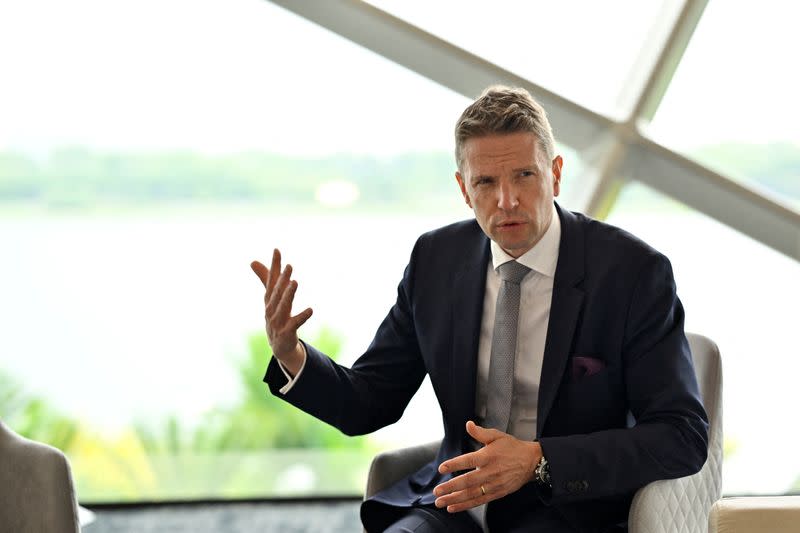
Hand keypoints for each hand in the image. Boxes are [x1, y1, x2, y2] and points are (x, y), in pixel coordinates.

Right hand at [251, 249, 312, 374]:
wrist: (278, 345)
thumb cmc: (276, 317)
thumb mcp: (271, 298)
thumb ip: (266, 279)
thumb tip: (252, 261)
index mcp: (269, 299)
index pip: (271, 279)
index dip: (274, 265)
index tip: (277, 250)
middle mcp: (271, 308)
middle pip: (277, 292)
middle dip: (282, 279)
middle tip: (290, 266)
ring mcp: (278, 321)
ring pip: (283, 306)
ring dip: (288, 294)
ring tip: (295, 282)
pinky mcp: (286, 332)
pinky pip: (295, 323)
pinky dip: (302, 317)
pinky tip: (311, 310)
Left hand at [433, 421, 541, 512]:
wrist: (532, 462)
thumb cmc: (512, 448)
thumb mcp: (497, 436)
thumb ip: (480, 432)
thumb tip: (468, 424)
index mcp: (488, 456)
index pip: (468, 460)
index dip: (454, 464)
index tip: (441, 468)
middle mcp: (490, 471)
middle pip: (468, 481)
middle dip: (451, 487)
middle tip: (436, 491)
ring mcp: (494, 484)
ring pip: (472, 494)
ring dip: (455, 499)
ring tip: (440, 502)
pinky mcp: (498, 493)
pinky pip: (479, 501)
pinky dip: (466, 505)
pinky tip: (453, 507)